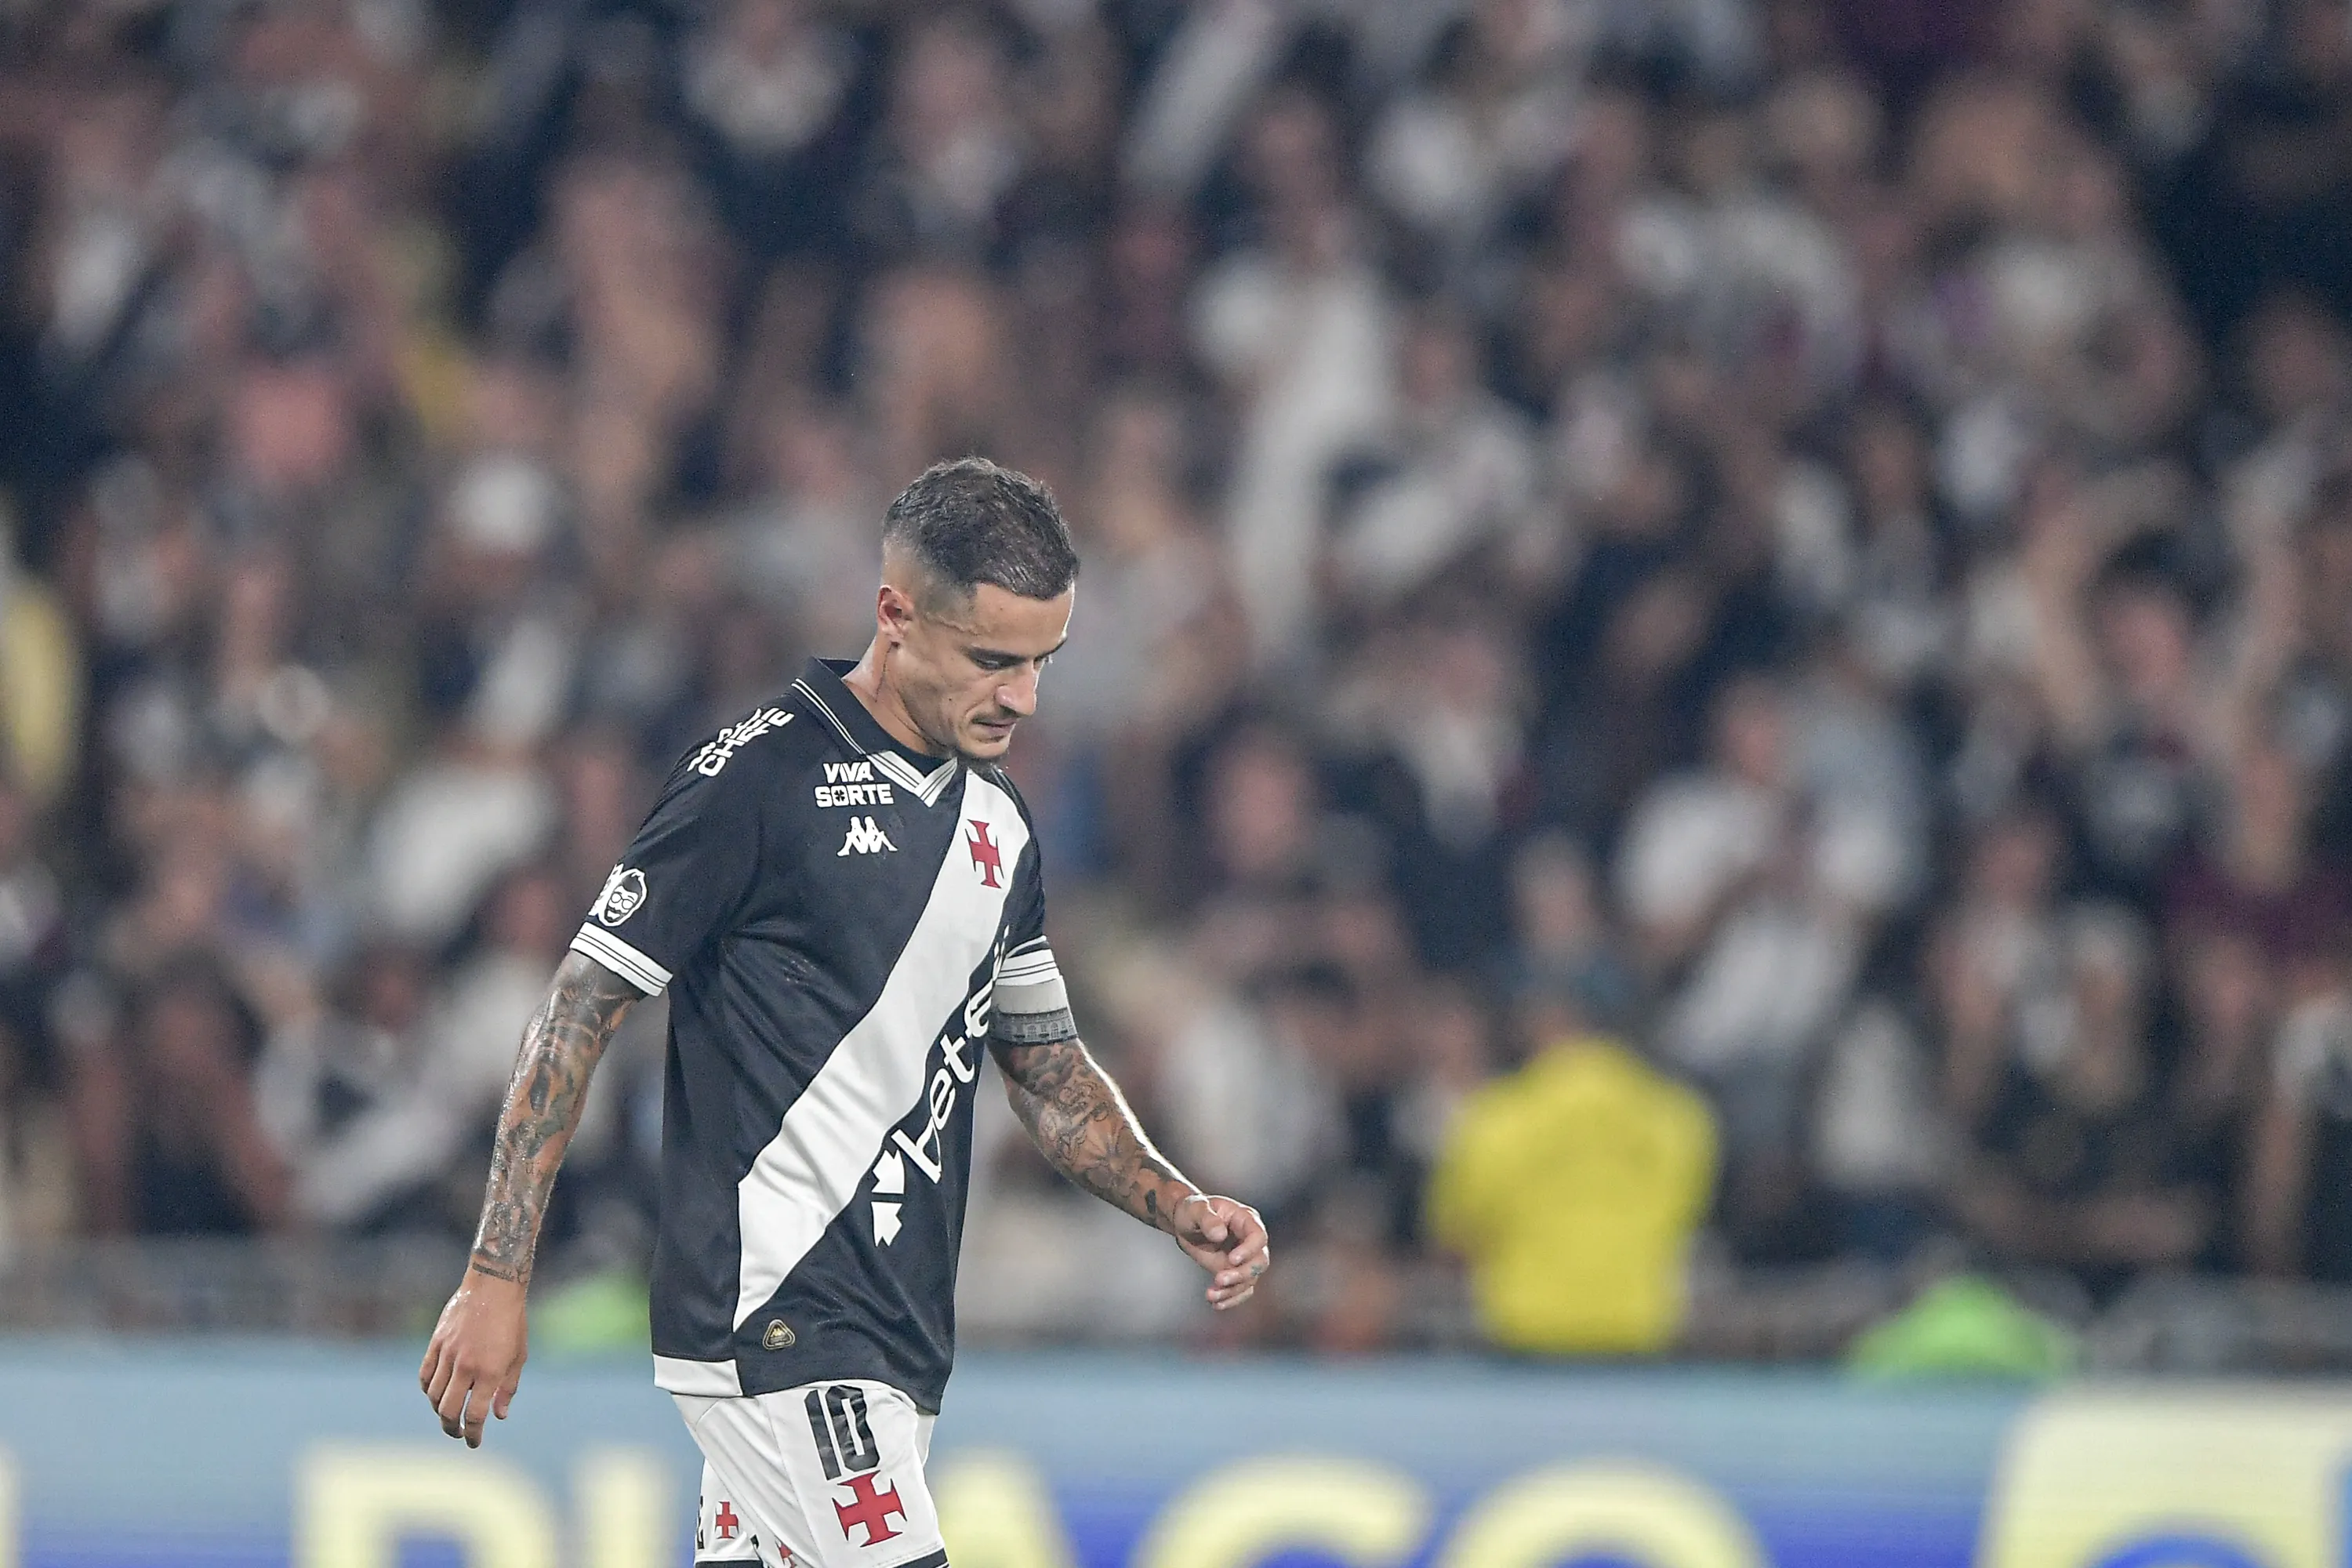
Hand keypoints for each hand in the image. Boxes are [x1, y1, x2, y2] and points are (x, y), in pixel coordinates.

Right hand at [418, 1267, 528, 1446]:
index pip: (475, 1415)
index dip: (473, 1434)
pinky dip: (427, 1390)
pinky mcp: (436, 1343)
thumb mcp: (518, 1356)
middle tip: (457, 1433)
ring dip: (439, 1411)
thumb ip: (508, 1388)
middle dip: (452, 1428)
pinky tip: (435, 1394)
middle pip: (448, 1411)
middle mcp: (466, 1366)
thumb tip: (499, 1416)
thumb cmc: (512, 1321)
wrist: (494, 1285)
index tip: (473, 1442)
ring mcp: (448, 1354)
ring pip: (433, 1395)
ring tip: (448, 1415)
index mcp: (490, 1372)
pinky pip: (424, 1375)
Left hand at [1172, 1194, 1269, 1310]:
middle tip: (1218, 1279)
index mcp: (1245, 1219)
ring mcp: (1244, 1258)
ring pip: (1250, 1280)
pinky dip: (1230, 1299)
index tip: (1231, 1259)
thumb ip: (1207, 1219)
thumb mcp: (1195, 1208)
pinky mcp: (1235, 1272)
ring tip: (1210, 1295)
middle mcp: (1249, 1240)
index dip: (1249, 1250)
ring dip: (1232, 1291)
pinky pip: (1241, 1290)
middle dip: (1241, 1274)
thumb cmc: (1192, 1210)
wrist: (1185, 1224)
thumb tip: (1220, 1234)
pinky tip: (1216, 1303)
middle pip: (1259, 1262)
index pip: (1258, 1237)